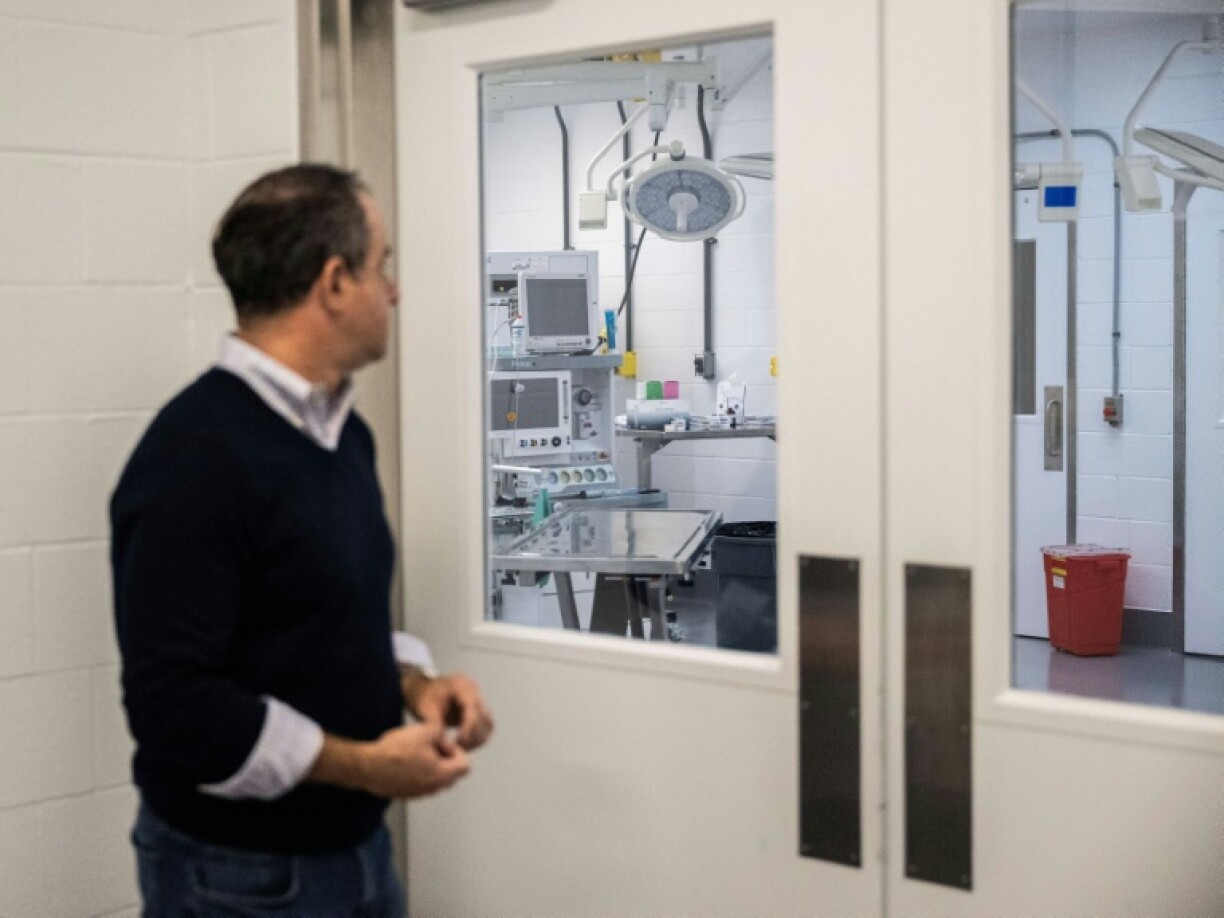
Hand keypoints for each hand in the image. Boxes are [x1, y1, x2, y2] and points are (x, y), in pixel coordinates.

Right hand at [352, 723, 469, 798]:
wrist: (368, 766)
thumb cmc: (395, 751)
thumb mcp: (425, 730)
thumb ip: (440, 732)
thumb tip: (442, 735)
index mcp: (442, 774)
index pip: (465, 766)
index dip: (457, 750)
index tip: (442, 742)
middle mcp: (433, 788)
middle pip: (451, 774)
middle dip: (445, 758)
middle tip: (430, 745)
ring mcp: (419, 793)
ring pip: (435, 779)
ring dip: (432, 765)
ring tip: (416, 751)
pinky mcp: (406, 794)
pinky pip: (420, 783)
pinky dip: (418, 773)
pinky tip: (405, 760)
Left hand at [403, 671, 493, 751]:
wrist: (425, 690)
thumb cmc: (424, 698)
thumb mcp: (426, 709)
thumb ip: (434, 723)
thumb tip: (443, 740)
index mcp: (460, 685)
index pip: (473, 708)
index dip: (469, 727)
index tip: (459, 742)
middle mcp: (474, 690)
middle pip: (484, 716)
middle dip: (473, 736)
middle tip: (459, 748)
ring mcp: (479, 698)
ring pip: (488, 723)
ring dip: (478, 739)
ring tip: (462, 748)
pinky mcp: (480, 709)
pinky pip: (486, 726)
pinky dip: (478, 738)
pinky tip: (465, 745)